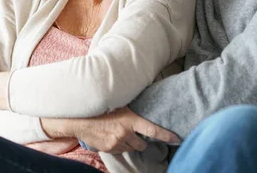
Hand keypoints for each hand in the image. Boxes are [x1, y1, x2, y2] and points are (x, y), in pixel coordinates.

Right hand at [41, 107, 179, 153]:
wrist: (80, 120)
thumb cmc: (101, 109)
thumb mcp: (119, 106)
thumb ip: (132, 113)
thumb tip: (145, 114)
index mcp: (130, 119)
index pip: (153, 130)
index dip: (166, 136)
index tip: (177, 139)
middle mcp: (125, 132)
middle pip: (142, 143)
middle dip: (140, 140)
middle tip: (133, 132)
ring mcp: (117, 142)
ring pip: (131, 147)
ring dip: (129, 142)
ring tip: (119, 132)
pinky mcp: (110, 149)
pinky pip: (121, 150)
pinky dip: (120, 146)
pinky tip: (112, 136)